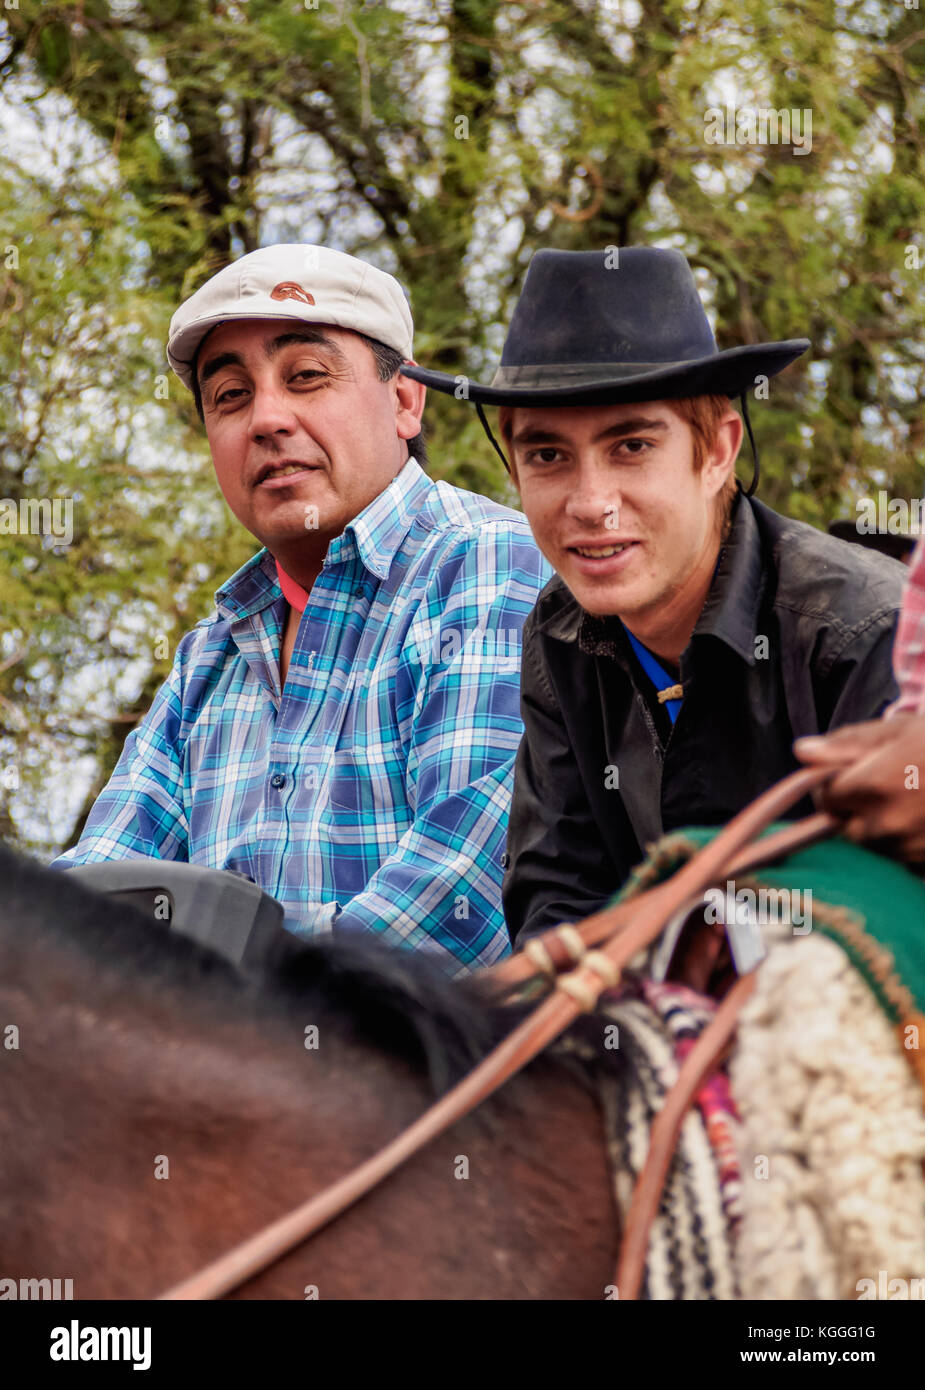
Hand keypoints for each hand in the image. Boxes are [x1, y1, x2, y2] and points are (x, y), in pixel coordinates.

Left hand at [793, 714, 924, 864]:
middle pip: (848, 827)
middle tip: (886, 787)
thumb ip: (848, 743)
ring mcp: (910, 850)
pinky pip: (904, 861)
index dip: (834, 784)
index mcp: (872, 786)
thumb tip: (802, 751)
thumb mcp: (901, 730)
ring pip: (877, 846)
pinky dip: (909, 844)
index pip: (826, 798)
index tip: (849, 774)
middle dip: (856, 809)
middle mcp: (887, 825)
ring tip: (914, 800)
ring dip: (883, 828)